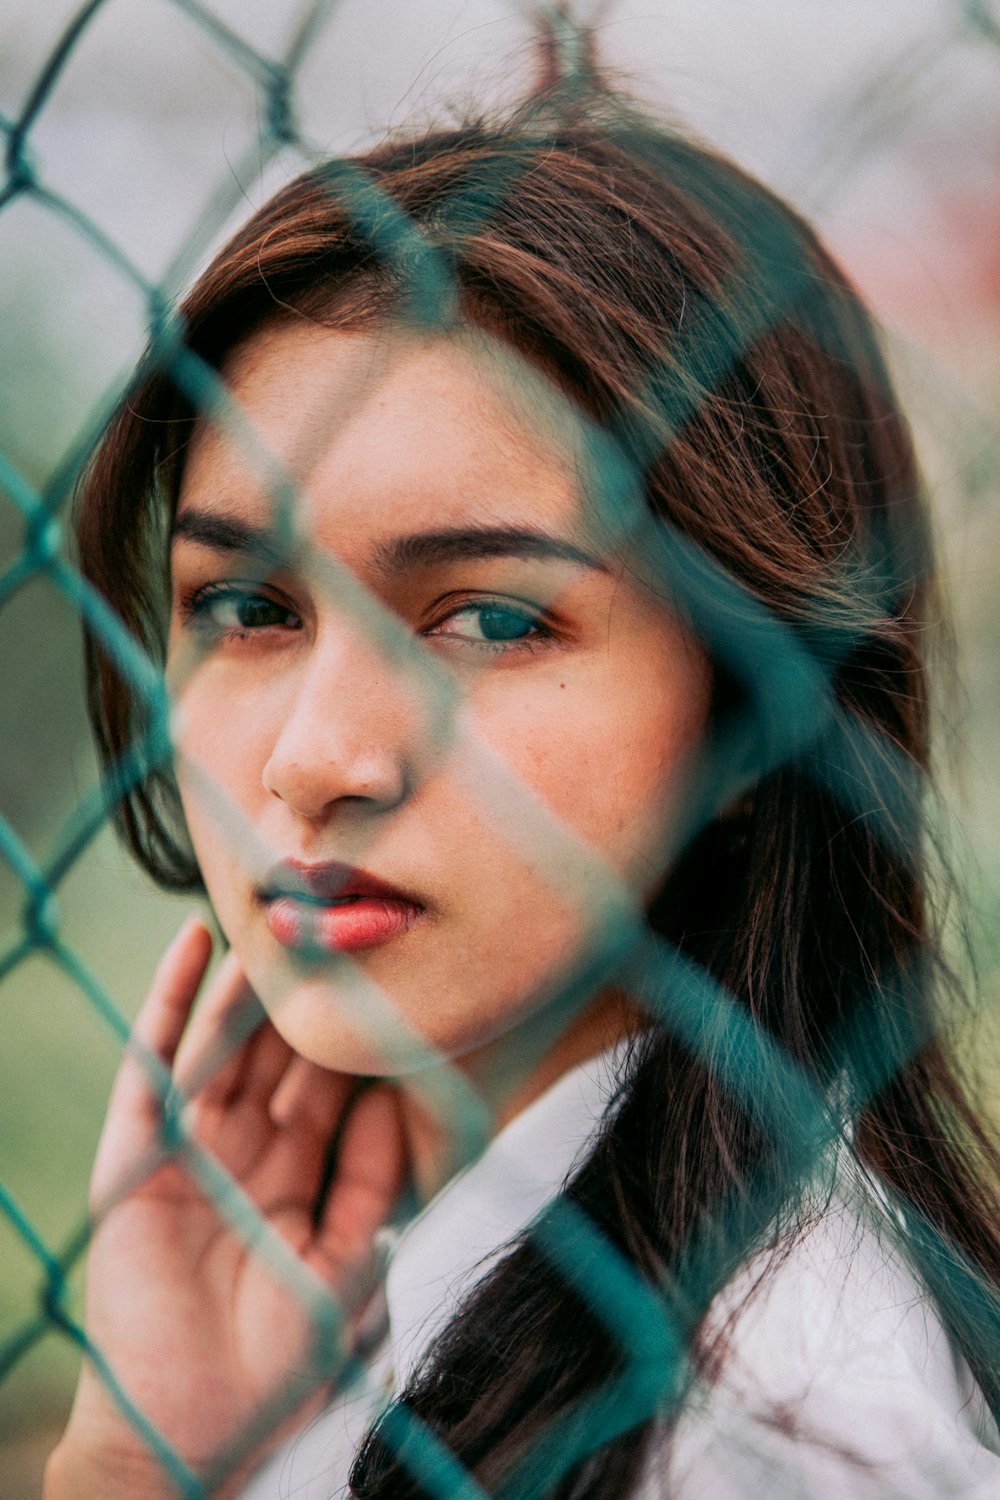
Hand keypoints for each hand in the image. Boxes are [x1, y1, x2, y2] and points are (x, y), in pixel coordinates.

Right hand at [45, 916, 405, 1497]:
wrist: (193, 1431)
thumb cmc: (274, 1363)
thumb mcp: (346, 1261)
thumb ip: (374, 1179)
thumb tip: (404, 1096)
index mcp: (291, 1178)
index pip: (329, 1089)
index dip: (358, 1038)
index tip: (394, 977)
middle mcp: (241, 1153)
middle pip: (278, 1055)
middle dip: (308, 997)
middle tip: (341, 924)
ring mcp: (189, 1148)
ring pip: (225, 1044)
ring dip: (250, 981)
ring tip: (282, 914)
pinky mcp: (140, 1152)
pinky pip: (154, 1064)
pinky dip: (169, 1001)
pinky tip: (194, 943)